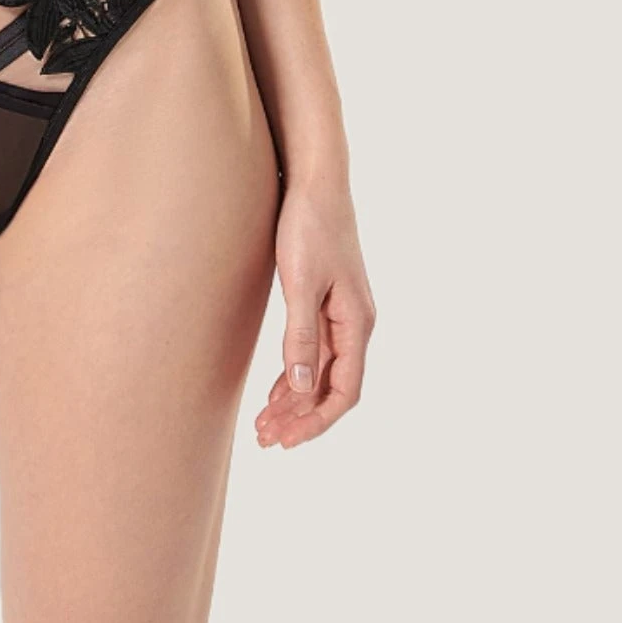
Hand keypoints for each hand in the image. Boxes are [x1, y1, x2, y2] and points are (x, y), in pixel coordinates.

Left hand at [255, 172, 374, 449]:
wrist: (315, 180)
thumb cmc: (309, 226)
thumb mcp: (300, 282)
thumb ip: (301, 335)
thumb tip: (302, 388)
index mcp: (356, 323)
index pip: (343, 391)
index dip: (316, 421)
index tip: (287, 441)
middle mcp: (355, 323)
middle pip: (332, 387)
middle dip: (301, 417)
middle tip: (265, 439)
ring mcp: (342, 312)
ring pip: (321, 371)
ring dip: (295, 399)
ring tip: (265, 424)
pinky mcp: (325, 299)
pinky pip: (315, 350)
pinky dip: (296, 374)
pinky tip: (276, 390)